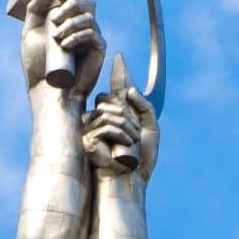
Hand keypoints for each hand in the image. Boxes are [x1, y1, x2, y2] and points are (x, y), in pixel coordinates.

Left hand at [21, 0, 103, 98]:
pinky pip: (92, 33)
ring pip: (89, 16)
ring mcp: (92, 36)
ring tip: (56, 37)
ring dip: (71, 22)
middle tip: (54, 19)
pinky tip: (65, 45)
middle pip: (88, 0)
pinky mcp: (98, 49)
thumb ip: (36, 6)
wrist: (47, 90)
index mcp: (68, 16)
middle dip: (70, 5)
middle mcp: (83, 23)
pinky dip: (77, 36)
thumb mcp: (30, 31)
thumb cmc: (38, 64)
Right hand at [80, 55, 158, 180]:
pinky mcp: (87, 140)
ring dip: (127, 126)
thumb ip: (143, 105)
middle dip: (128, 113)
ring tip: (133, 142)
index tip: (120, 57)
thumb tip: (128, 87)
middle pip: (109, 97)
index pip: (116, 89)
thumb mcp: (150, 129)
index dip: (119, 73)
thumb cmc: (141, 159)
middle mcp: (101, 119)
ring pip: (108, 110)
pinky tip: (126, 145)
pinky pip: (105, 124)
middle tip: (136, 134)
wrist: (131, 181)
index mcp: (117, 115)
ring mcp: (92, 129)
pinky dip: (120, 134)